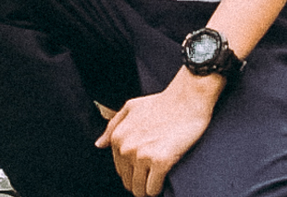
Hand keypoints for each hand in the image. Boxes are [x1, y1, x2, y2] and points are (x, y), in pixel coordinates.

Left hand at [95, 70, 220, 195]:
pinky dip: (158, 189)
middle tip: (152, 174)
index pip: (120, 170)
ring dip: (148, 189)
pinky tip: (163, 180)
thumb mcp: (130, 107)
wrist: (186, 100)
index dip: (133, 171)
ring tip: (156, 180)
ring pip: (139, 190)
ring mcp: (143, 156)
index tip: (143, 168)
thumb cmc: (161, 103)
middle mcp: (127, 148)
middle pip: (128, 182)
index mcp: (118, 137)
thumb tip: (100, 144)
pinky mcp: (160, 162)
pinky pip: (153, 189)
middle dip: (139, 181)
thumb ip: (112, 126)